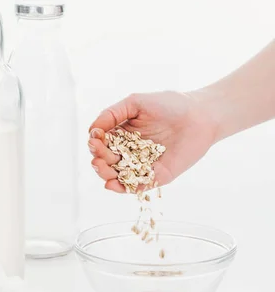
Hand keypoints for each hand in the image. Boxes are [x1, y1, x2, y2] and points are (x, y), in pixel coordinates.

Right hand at [88, 91, 218, 192]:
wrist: (200, 115)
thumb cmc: (169, 104)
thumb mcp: (135, 102)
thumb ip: (111, 114)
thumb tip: (92, 131)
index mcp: (123, 134)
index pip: (101, 144)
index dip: (95, 144)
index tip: (95, 140)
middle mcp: (131, 151)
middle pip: (107, 162)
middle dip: (98, 161)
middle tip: (98, 158)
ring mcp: (144, 165)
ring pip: (118, 176)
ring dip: (106, 176)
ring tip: (104, 169)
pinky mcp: (158, 176)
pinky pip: (138, 186)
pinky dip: (124, 188)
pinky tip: (114, 185)